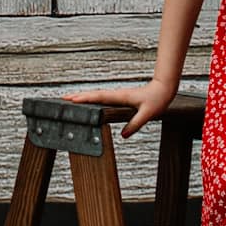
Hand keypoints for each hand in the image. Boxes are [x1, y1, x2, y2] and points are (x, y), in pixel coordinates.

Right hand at [63, 81, 177, 137]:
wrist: (163, 89)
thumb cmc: (157, 99)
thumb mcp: (148, 114)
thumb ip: (135, 124)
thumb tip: (123, 135)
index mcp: (120, 97)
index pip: (99, 97)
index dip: (85, 98)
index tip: (71, 99)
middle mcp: (117, 95)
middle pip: (94, 95)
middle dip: (78, 97)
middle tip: (62, 99)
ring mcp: (118, 96)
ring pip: (97, 96)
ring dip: (84, 97)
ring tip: (70, 100)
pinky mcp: (120, 98)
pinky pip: (103, 98)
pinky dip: (93, 99)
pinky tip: (90, 104)